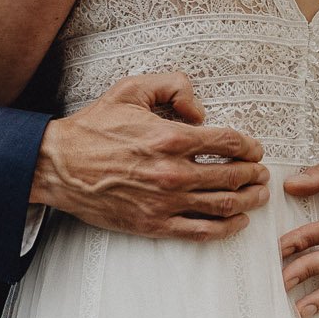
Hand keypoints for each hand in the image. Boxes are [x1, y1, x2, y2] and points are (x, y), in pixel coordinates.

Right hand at [30, 72, 268, 240]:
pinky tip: (237, 222)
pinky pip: (202, 231)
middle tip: (261, 173)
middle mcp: (173, 172)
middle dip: (255, 174)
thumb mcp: (131, 90)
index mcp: (170, 138)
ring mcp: (165, 202)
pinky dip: (227, 228)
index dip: (249, 146)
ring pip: (224, 205)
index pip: (229, 142)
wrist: (57, 165)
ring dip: (249, 201)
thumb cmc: (93, 127)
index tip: (254, 149)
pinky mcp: (154, 224)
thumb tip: (200, 110)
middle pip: (233, 176)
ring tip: (257, 196)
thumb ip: (172, 86)